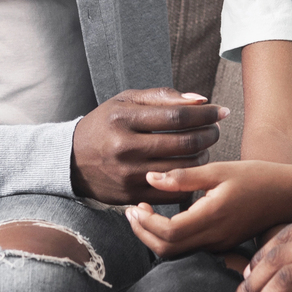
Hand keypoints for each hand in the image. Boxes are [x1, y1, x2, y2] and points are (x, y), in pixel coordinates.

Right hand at [70, 88, 226, 203]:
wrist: (71, 160)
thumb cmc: (106, 125)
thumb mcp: (126, 101)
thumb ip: (163, 96)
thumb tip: (201, 99)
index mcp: (123, 118)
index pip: (176, 116)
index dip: (204, 114)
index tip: (220, 111)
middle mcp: (124, 147)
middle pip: (183, 143)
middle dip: (209, 135)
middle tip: (215, 130)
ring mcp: (127, 174)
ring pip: (182, 168)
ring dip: (202, 157)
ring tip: (205, 148)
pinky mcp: (130, 195)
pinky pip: (171, 190)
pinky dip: (188, 179)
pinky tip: (192, 169)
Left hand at [123, 161, 291, 256]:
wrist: (291, 196)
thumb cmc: (258, 178)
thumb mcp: (220, 170)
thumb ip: (183, 177)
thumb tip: (150, 179)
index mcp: (212, 218)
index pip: (168, 233)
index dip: (145, 223)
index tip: (135, 205)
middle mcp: (215, 238)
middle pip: (167, 250)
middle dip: (143, 232)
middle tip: (132, 211)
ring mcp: (219, 244)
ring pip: (176, 253)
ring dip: (154, 237)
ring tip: (143, 214)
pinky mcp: (222, 244)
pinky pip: (189, 249)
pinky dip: (169, 239)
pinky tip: (165, 219)